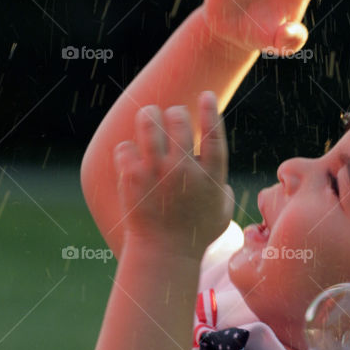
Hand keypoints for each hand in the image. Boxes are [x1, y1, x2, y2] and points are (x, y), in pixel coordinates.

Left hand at [113, 91, 232, 253]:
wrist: (163, 254)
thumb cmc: (196, 235)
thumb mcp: (222, 213)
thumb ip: (224, 189)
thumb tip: (220, 175)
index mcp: (209, 176)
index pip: (213, 136)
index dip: (210, 111)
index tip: (206, 95)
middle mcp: (184, 170)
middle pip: (178, 120)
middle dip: (174, 113)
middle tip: (171, 116)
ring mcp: (157, 173)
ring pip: (148, 123)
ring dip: (148, 117)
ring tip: (148, 119)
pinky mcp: (133, 178)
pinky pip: (125, 147)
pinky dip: (127, 149)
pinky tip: (130, 156)